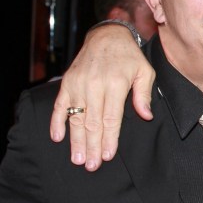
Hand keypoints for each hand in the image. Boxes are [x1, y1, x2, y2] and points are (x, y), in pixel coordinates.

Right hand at [49, 25, 155, 169]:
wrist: (107, 36)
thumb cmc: (129, 57)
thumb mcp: (145, 72)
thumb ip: (144, 95)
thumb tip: (146, 116)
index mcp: (115, 84)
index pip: (111, 118)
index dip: (109, 139)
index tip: (107, 156)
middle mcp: (94, 85)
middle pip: (92, 122)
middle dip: (92, 146)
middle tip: (91, 166)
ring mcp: (78, 84)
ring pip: (75, 117)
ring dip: (76, 140)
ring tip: (78, 159)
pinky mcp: (67, 83)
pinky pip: (60, 105)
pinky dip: (56, 122)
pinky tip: (57, 137)